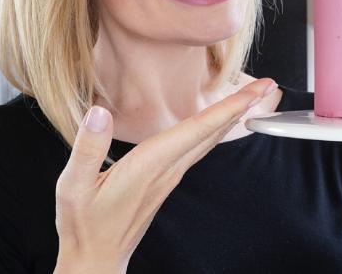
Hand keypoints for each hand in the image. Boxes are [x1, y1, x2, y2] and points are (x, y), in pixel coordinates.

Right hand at [54, 78, 278, 272]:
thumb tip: (99, 113)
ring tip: (252, 97)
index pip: (197, 129)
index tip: (254, 92)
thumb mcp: (73, 186)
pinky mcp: (166, 179)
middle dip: (242, 106)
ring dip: (233, 115)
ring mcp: (170, 175)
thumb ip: (87, 148)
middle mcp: (167, 168)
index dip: (227, 107)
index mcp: (149, 164)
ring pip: (209, 140)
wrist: (95, 258)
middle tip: (268, 84)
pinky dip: (215, 129)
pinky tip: (220, 122)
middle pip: (213, 132)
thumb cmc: (83, 224)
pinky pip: (199, 148)